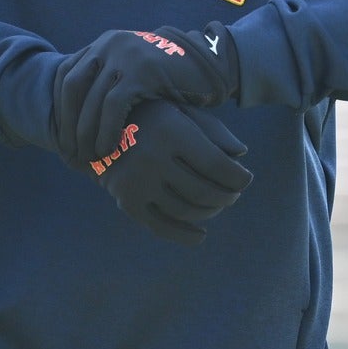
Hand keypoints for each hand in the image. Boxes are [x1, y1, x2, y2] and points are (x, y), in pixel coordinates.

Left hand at [55, 24, 240, 160]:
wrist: (211, 66)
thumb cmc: (173, 77)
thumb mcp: (135, 72)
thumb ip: (110, 81)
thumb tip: (77, 114)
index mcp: (105, 42)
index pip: (66, 74)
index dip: (60, 107)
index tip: (62, 135)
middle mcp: (111, 43)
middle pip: (72, 86)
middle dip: (67, 122)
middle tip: (69, 151)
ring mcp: (126, 55)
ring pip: (90, 98)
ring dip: (85, 132)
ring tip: (88, 156)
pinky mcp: (142, 70)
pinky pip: (113, 106)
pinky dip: (106, 130)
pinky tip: (107, 149)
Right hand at [75, 100, 250, 244]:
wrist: (100, 129)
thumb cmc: (155, 118)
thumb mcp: (183, 113)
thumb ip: (214, 130)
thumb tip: (241, 154)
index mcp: (172, 132)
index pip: (217, 166)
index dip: (238, 178)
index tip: (246, 179)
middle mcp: (153, 158)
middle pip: (204, 191)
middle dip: (227, 196)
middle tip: (234, 194)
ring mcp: (137, 183)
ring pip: (186, 210)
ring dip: (210, 212)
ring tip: (219, 205)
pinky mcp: (127, 202)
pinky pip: (161, 227)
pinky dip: (184, 235)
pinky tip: (201, 235)